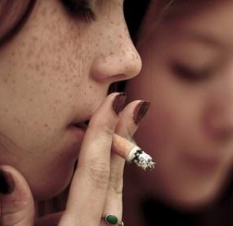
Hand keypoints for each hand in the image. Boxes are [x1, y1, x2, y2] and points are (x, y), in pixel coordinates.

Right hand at [0, 93, 149, 225]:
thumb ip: (16, 218)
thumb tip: (7, 174)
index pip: (94, 168)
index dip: (104, 131)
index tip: (118, 102)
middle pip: (114, 170)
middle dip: (123, 134)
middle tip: (135, 105)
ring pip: (112, 183)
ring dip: (113, 153)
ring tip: (118, 123)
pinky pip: (104, 198)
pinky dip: (103, 176)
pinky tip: (94, 163)